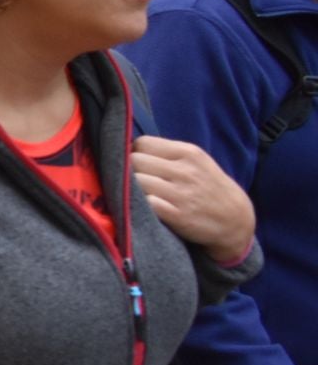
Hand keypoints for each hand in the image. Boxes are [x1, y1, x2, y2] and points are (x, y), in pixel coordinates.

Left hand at [132, 135, 254, 262]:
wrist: (236, 220)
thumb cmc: (209, 188)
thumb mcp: (197, 162)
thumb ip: (168, 154)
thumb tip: (129, 147)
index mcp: (188, 152)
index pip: (142, 143)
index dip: (134, 154)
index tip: (137, 166)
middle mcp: (185, 170)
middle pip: (134, 160)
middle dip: (128, 170)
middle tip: (132, 182)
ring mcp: (181, 193)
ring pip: (135, 181)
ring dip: (129, 189)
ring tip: (136, 195)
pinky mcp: (177, 215)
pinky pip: (144, 202)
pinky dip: (138, 205)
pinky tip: (143, 208)